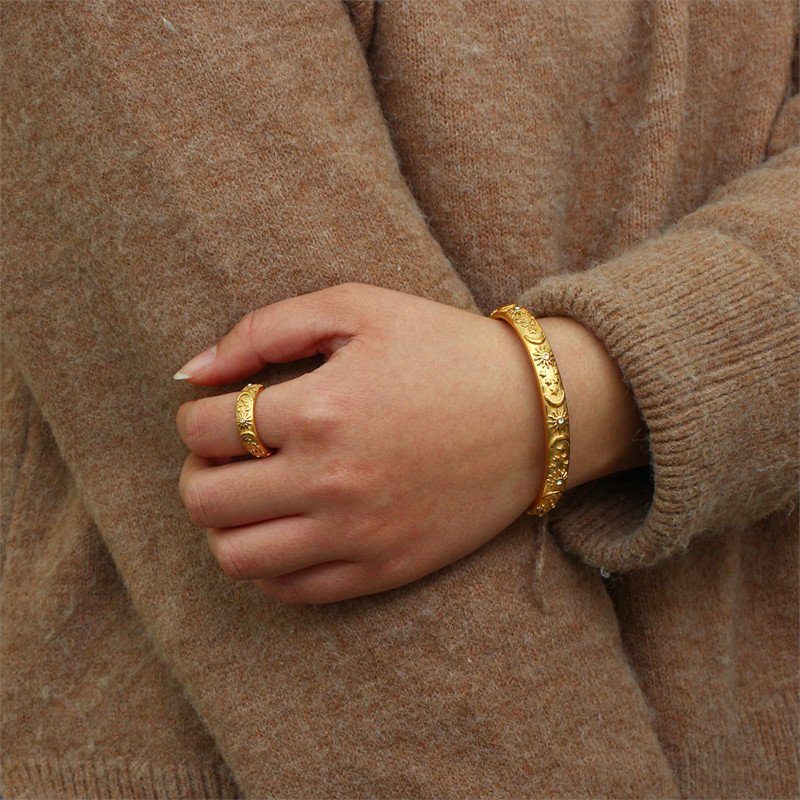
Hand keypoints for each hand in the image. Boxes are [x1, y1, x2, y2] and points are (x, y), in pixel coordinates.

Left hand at [174, 282, 646, 603]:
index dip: (194, 416)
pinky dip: (268, 564)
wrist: (536, 413)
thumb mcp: (358, 308)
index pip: (203, 429)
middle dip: (199, 470)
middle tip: (225, 454)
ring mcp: (358, 535)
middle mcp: (331, 481)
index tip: (217, 409)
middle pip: (205, 501)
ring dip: (224, 524)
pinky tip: (286, 528)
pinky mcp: (383, 569)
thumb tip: (193, 372)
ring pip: (236, 558)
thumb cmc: (446, 350)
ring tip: (251, 493)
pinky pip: (291, 590)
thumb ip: (265, 329)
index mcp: (321, 410)